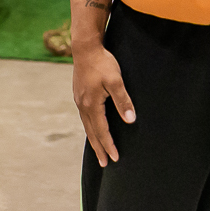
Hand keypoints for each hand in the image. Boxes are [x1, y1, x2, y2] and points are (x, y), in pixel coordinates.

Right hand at [72, 41, 135, 167]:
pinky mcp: (79, 93)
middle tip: (104, 163)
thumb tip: (130, 120)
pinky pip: (84, 116)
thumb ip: (123, 101)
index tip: (115, 158)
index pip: (102, 131)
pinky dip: (89, 126)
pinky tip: (92, 126)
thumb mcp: (116, 81)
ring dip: (93, 139)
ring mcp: (79, 99)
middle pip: (91, 132)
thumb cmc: (102, 63)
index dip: (109, 145)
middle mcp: (82, 105)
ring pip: (86, 125)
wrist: (85, 47)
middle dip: (99, 148)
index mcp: (91, 104)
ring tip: (98, 149)